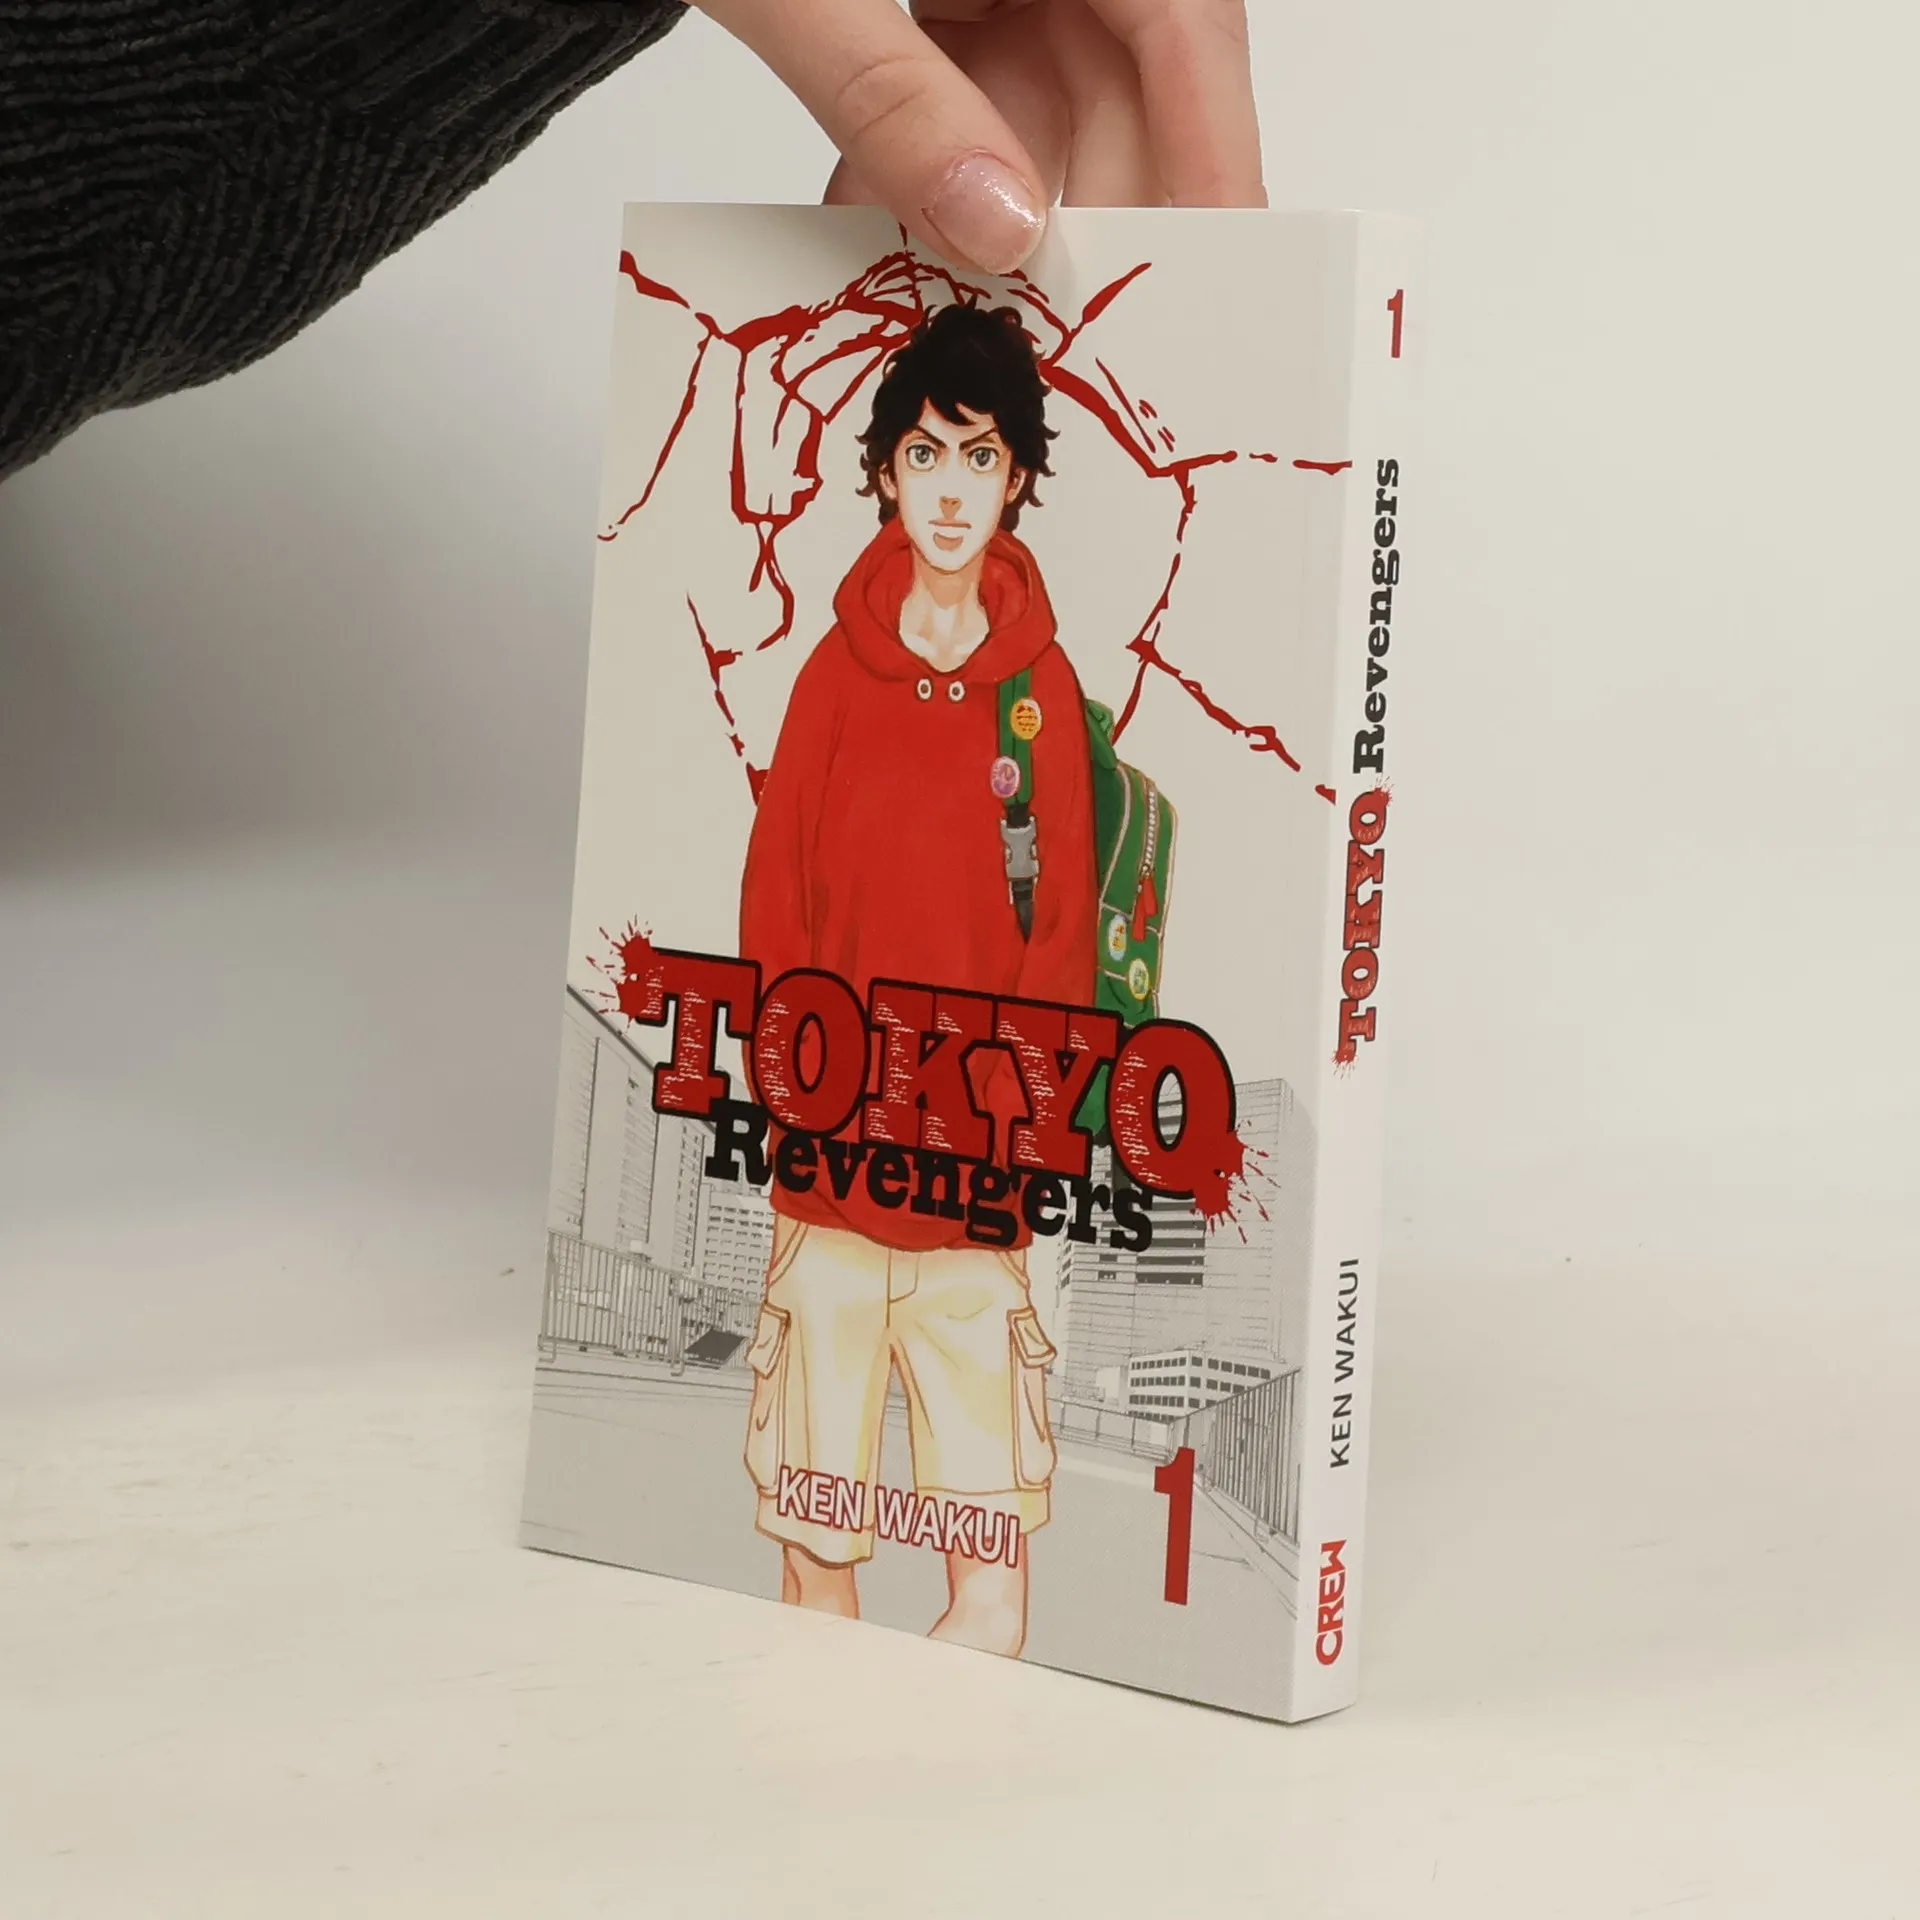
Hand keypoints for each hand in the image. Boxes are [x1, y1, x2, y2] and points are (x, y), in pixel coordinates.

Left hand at [693, 0, 1263, 275]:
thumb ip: (891, 96)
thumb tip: (990, 228)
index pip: (1184, 18)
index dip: (1211, 150)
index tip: (1211, 267)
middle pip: (1124, 76)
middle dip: (1086, 209)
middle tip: (1068, 334)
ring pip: (1042, 100)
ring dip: (993, 211)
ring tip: (965, 311)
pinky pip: (966, 90)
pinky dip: (929, 168)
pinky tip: (890, 242)